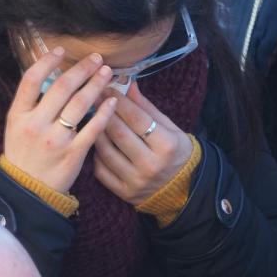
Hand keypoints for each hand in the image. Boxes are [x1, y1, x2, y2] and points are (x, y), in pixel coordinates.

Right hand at [4, 49, 116, 193]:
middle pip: (61, 88)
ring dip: (96, 84)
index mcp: (18, 115)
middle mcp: (36, 125)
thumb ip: (30, 104)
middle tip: (97, 58)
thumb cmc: (24, 154)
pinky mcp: (73, 153)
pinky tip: (113, 100)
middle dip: (81, 69)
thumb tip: (51, 75)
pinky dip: (105, 112)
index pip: (31, 80)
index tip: (61, 50)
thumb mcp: (16, 127)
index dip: (47, 62)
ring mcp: (55, 140)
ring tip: (107, 73)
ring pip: (79, 104)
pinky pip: (93, 128)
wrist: (28, 190)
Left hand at [93, 85, 193, 205]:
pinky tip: (98, 143)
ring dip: (96, 131)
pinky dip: (96, 154)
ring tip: (93, 119)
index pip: (137, 117)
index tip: (107, 87)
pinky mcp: (124, 192)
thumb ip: (147, 108)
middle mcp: (151, 165)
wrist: (183, 187)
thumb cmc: (174, 151)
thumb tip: (127, 84)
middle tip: (93, 97)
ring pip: (105, 150)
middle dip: (103, 111)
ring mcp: (136, 181)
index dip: (119, 100)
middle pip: (118, 132)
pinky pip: (101, 169)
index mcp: (166, 146)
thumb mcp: (169, 128)